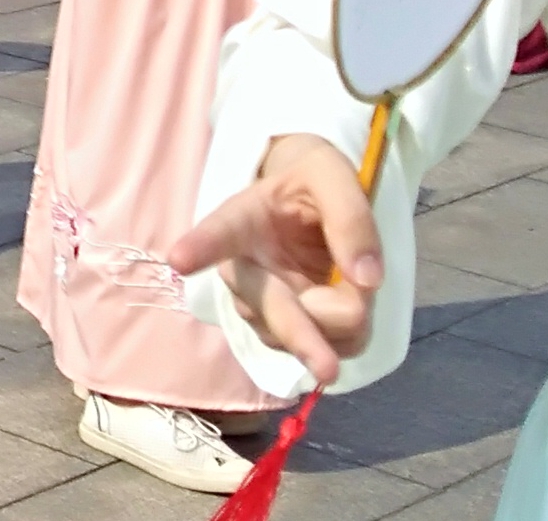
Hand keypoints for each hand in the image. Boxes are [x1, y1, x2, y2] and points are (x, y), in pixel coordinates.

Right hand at [167, 132, 382, 385]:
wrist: (305, 205)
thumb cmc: (309, 181)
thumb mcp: (332, 176)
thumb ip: (351, 218)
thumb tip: (367, 280)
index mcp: (242, 220)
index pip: (220, 232)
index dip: (200, 247)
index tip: (180, 260)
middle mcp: (243, 272)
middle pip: (274, 310)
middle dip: (301, 338)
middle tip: (329, 371)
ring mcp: (262, 309)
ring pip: (311, 333)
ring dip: (347, 317)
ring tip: (352, 278)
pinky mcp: (285, 334)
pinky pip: (332, 348)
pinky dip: (351, 333)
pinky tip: (346, 305)